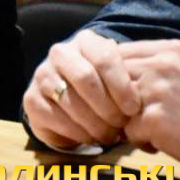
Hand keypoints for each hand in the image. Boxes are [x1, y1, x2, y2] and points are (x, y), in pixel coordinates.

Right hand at [22, 30, 141, 147]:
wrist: (71, 98)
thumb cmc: (105, 88)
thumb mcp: (120, 79)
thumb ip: (131, 83)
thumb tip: (148, 101)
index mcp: (85, 42)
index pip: (104, 57)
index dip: (121, 85)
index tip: (134, 108)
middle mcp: (60, 53)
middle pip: (85, 78)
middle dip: (107, 107)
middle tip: (120, 125)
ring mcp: (42, 75)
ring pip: (70, 101)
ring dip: (94, 124)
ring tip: (109, 135)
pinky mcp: (31, 99)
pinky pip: (56, 118)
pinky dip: (77, 133)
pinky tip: (90, 137)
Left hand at [118, 39, 179, 166]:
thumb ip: (153, 64)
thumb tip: (111, 65)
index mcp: (168, 50)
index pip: (117, 54)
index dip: (114, 77)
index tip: (123, 93)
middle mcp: (160, 65)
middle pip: (112, 79)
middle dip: (118, 100)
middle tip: (138, 115)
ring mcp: (156, 90)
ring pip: (118, 106)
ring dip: (131, 121)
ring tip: (156, 128)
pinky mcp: (154, 118)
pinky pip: (129, 131)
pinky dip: (142, 141)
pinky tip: (164, 141)